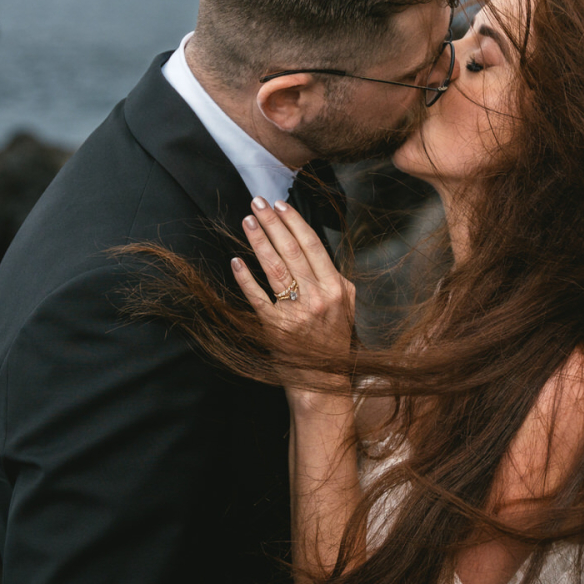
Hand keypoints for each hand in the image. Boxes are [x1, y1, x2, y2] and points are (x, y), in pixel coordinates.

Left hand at [231, 196, 355, 405]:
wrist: (322, 381)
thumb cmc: (332, 342)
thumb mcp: (347, 309)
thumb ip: (338, 281)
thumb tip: (320, 253)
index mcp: (336, 288)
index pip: (313, 246)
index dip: (295, 223)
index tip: (280, 205)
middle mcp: (318, 298)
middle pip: (292, 251)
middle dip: (272, 223)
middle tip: (257, 202)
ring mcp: (296, 313)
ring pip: (274, 268)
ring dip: (259, 242)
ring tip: (247, 222)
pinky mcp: (275, 328)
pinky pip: (257, 297)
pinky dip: (245, 278)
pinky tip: (236, 261)